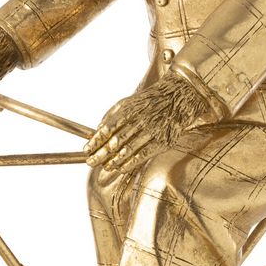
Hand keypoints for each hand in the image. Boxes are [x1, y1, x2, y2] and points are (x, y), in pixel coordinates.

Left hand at [84, 73, 217, 177]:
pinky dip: (130, 163)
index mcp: (129, 110)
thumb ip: (112, 114)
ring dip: (114, 160)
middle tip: (91, 162)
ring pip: (129, 149)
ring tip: (104, 167)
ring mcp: (152, 131)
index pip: (108, 128)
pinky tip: (121, 168)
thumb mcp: (128, 101)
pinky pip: (144, 154)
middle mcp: (139, 120)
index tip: (87, 149)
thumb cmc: (150, 101)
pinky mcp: (162, 141)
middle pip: (116, 141)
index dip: (96, 140)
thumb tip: (97, 129)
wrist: (178, 97)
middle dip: (101, 153)